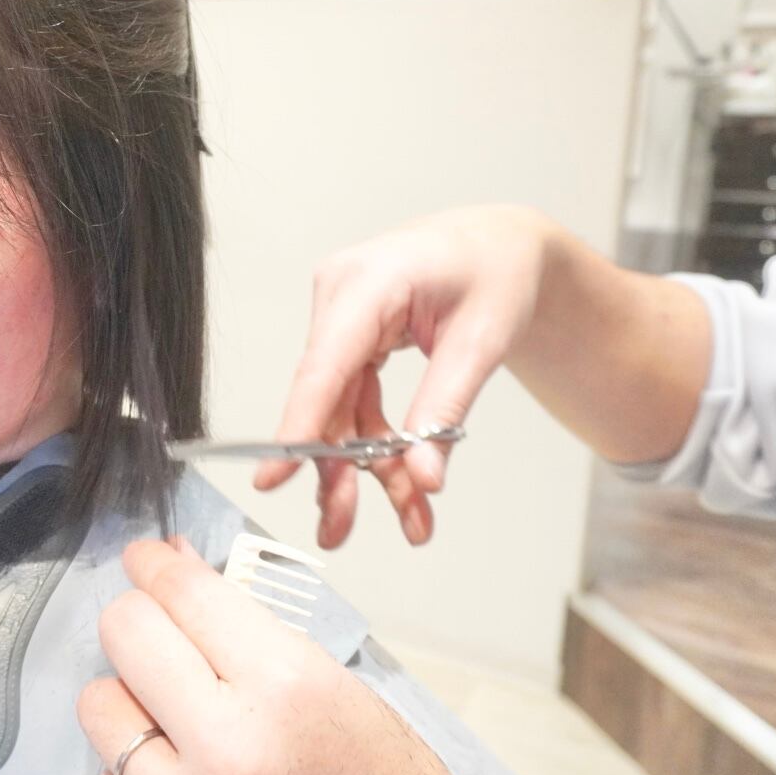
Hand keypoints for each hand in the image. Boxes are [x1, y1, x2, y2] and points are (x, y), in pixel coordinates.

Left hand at [77, 538, 497, 774]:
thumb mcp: (334, 687)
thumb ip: (246, 628)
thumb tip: (174, 569)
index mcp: (286, 688)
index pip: (182, 592)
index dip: (156, 564)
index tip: (147, 558)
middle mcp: (229, 751)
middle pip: (125, 634)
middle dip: (140, 621)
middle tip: (159, 628)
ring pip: (101, 707)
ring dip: (133, 699)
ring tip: (181, 718)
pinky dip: (136, 771)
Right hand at [253, 206, 553, 547]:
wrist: (502, 246)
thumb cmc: (496, 272)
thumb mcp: (482, 342)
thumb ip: (444, 409)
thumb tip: (423, 476)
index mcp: (368, 283)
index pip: (323, 367)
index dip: (297, 428)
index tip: (273, 476)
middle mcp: (340, 297)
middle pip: (327, 400)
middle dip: (340, 470)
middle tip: (341, 528)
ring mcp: (341, 318)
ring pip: (341, 411)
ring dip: (368, 467)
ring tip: (406, 517)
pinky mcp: (350, 337)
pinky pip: (355, 401)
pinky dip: (379, 443)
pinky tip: (403, 483)